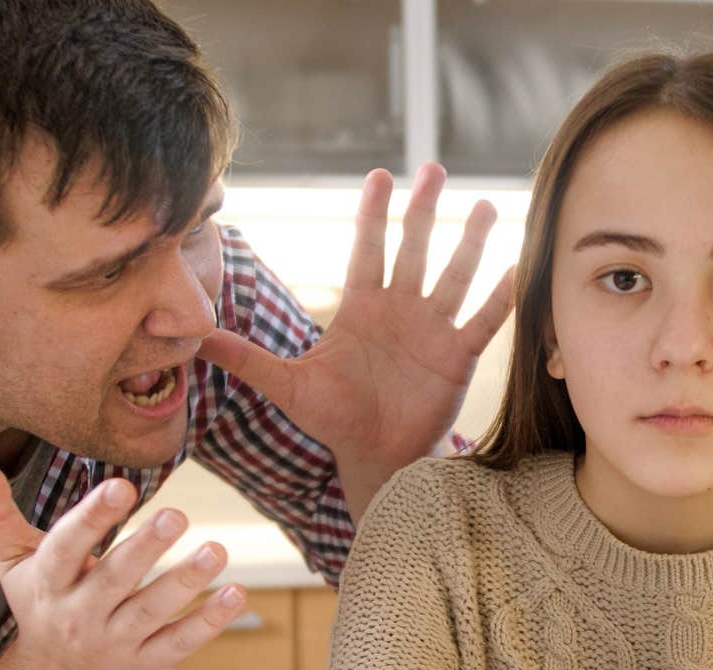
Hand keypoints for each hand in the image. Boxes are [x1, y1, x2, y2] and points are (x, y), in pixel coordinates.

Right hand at [0, 457, 245, 669]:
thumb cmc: (42, 608)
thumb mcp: (14, 565)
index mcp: (49, 583)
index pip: (66, 548)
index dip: (92, 518)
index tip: (122, 486)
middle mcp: (80, 615)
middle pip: (114, 579)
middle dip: (146, 547)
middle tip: (179, 514)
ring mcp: (115, 643)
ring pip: (152, 611)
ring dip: (185, 581)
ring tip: (216, 550)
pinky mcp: (147, 666)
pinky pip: (180, 642)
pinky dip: (209, 620)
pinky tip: (236, 592)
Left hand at [198, 163, 515, 514]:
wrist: (375, 458)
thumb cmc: (334, 420)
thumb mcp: (287, 386)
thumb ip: (246, 358)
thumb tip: (194, 338)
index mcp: (361, 309)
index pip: (366, 249)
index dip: (373, 213)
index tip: (380, 175)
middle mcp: (400, 310)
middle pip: (413, 249)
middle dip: (422, 209)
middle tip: (434, 168)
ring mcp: (432, 330)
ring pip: (453, 276)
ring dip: (470, 241)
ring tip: (485, 204)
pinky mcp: (458, 357)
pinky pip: (484, 321)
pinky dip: (501, 297)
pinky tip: (518, 268)